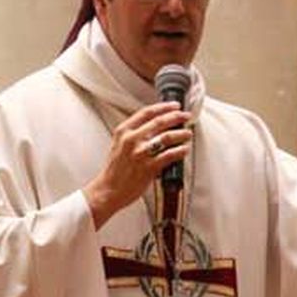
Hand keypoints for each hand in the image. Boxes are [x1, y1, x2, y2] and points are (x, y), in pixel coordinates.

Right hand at [82, 103, 191, 228]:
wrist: (108, 190)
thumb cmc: (115, 170)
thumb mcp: (119, 144)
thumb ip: (134, 133)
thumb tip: (156, 126)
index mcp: (123, 131)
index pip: (147, 112)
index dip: (164, 107)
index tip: (174, 106)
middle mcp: (131, 139)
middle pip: (159, 121)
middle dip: (177, 117)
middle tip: (186, 116)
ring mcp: (140, 153)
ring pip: (167, 137)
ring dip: (181, 134)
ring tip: (188, 134)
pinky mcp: (148, 167)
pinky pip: (169, 155)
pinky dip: (180, 151)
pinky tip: (184, 150)